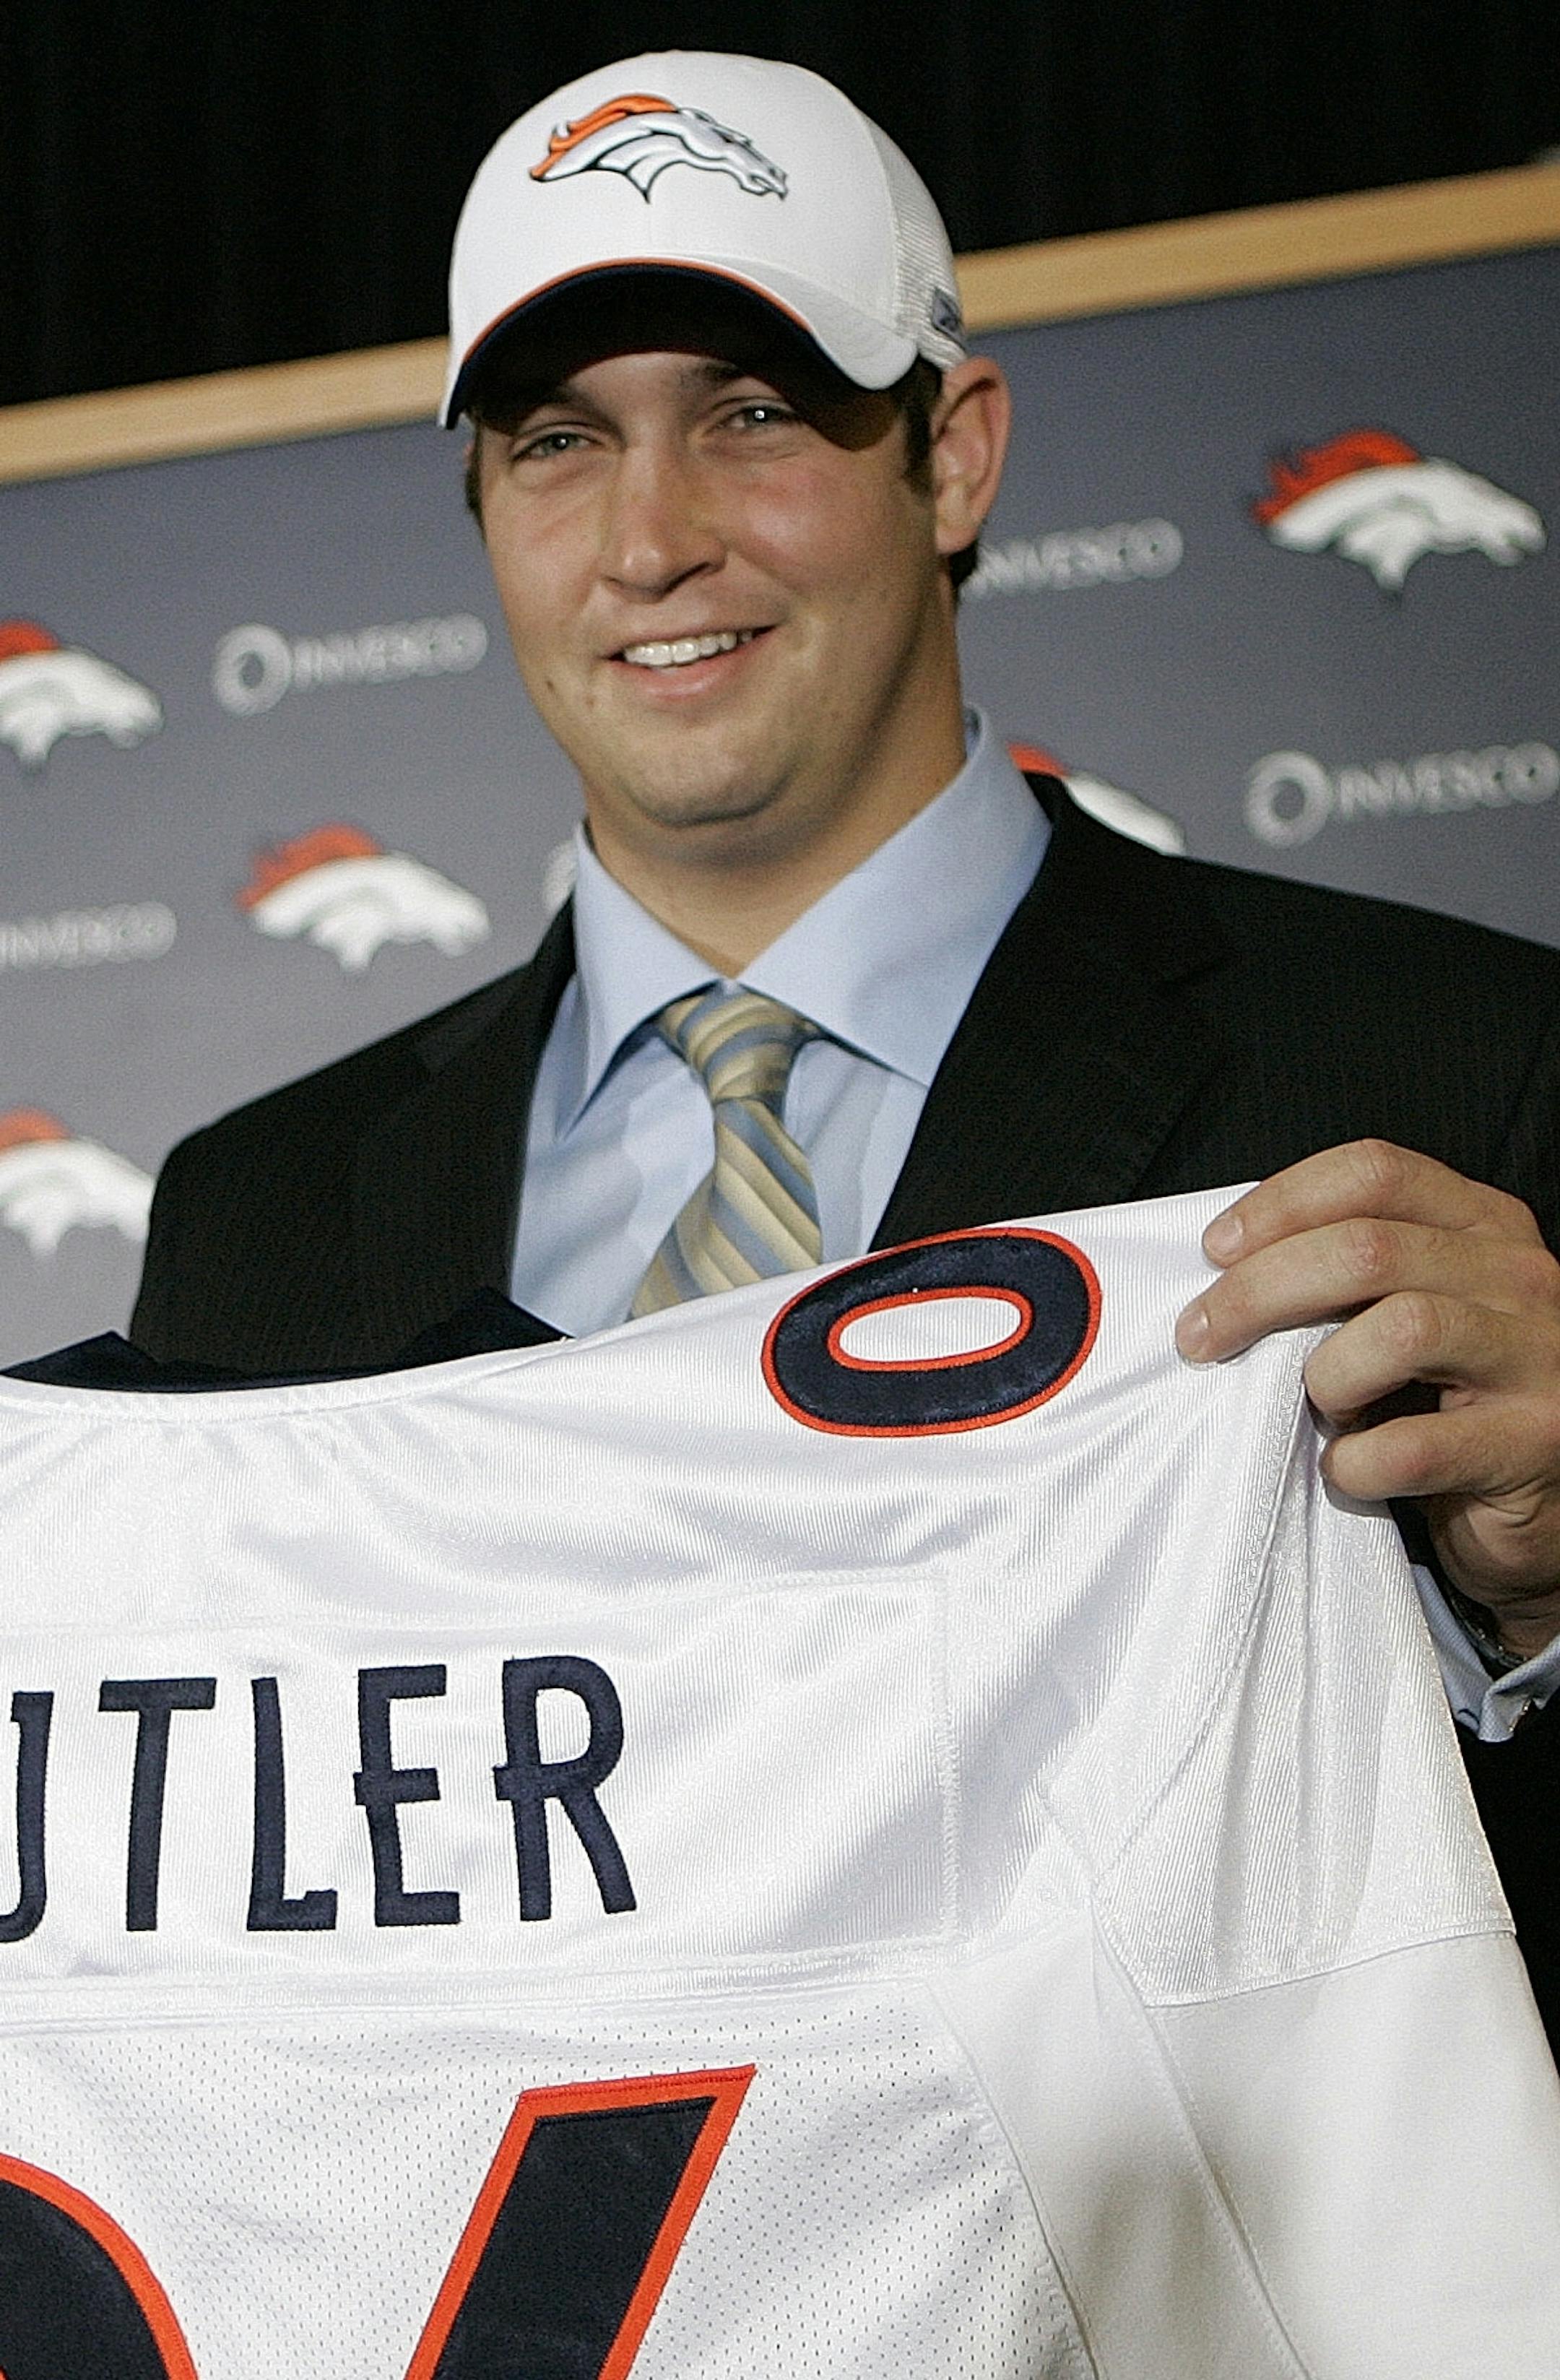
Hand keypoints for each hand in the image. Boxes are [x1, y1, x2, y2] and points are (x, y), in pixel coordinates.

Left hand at [1175, 1141, 1559, 1658]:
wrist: (1542, 1506)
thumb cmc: (1451, 1403)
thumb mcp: (1411, 1308)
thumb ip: (1353, 1274)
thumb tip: (1231, 1263)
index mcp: (1486, 1225)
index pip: (1375, 1173)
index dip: (1281, 1203)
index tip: (1217, 1249)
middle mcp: (1521, 1276)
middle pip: (1368, 1248)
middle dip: (1261, 1290)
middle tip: (1201, 1334)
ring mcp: (1536, 1357)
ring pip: (1400, 1328)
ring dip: (1325, 1375)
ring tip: (1315, 1407)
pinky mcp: (1531, 1443)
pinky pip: (1411, 1446)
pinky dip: (1354, 1463)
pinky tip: (1344, 1469)